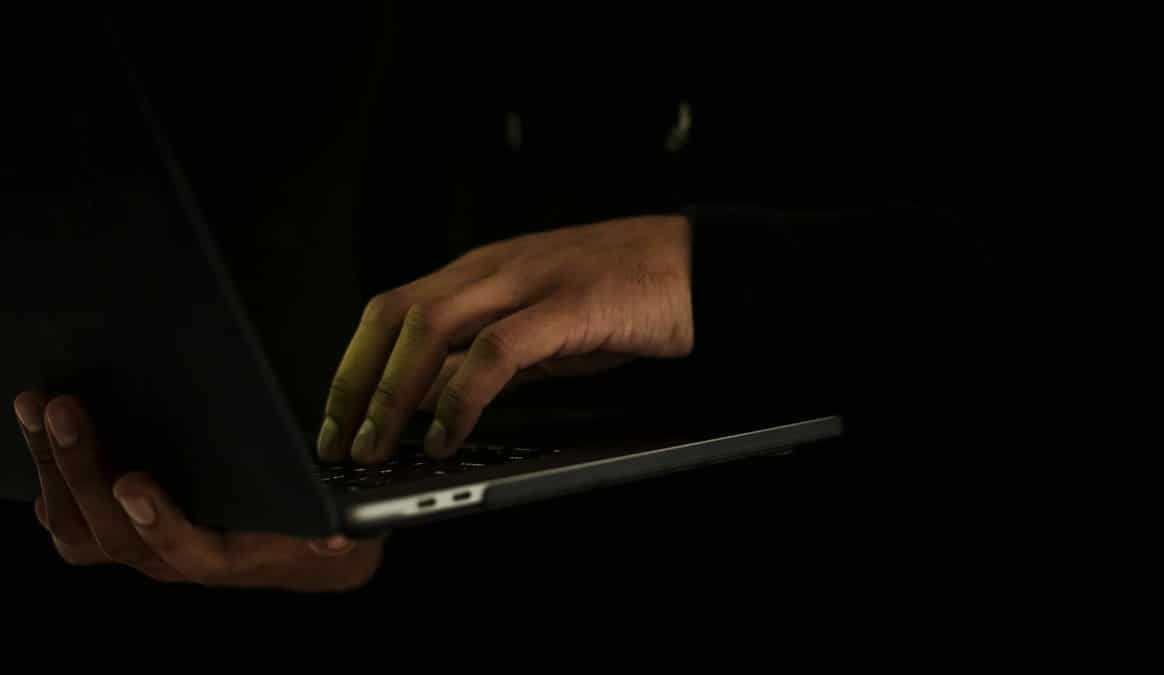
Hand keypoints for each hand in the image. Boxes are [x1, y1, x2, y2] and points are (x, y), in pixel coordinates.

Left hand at [13, 391, 383, 591]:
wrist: (298, 551)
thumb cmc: (312, 528)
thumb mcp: (336, 527)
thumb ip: (338, 532)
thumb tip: (340, 537)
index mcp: (225, 557)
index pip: (182, 549)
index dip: (156, 521)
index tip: (134, 483)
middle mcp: (172, 560)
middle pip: (110, 532)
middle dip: (81, 468)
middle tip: (67, 410)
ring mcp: (138, 547)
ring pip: (76, 527)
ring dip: (52, 468)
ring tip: (39, 408)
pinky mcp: (119, 530)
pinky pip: (66, 519)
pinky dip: (47, 478)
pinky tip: (40, 433)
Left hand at [317, 214, 693, 462]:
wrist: (700, 267)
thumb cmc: (625, 297)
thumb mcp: (540, 331)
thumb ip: (485, 357)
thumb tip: (430, 398)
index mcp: (483, 270)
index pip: (392, 309)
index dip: (354, 365)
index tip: (336, 419)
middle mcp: (494, 268)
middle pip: (394, 314)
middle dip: (356, 382)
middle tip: (339, 442)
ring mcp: (529, 282)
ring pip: (431, 328)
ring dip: (394, 393)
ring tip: (378, 446)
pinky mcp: (566, 306)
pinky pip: (495, 351)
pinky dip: (461, 396)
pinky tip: (448, 434)